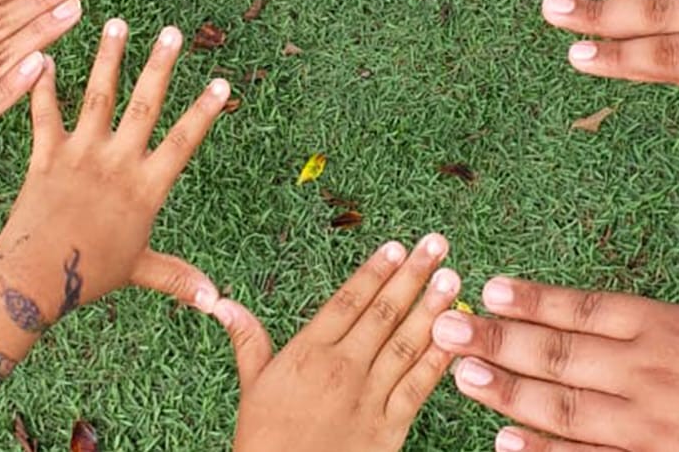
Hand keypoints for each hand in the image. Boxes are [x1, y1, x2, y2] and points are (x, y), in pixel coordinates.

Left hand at [0, 19, 232, 313]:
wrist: (35, 278)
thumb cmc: (90, 277)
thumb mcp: (141, 271)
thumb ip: (179, 278)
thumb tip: (217, 303)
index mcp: (145, 188)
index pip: (182, 142)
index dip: (203, 113)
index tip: (220, 82)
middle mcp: (116, 163)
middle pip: (144, 106)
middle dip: (159, 66)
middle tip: (171, 32)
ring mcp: (79, 155)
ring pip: (98, 97)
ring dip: (108, 59)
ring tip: (116, 23)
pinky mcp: (45, 156)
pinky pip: (44, 114)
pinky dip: (42, 86)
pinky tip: (43, 56)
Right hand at [216, 235, 461, 451]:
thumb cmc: (265, 442)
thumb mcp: (251, 387)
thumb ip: (248, 340)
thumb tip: (223, 302)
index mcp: (308, 353)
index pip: (348, 301)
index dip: (374, 271)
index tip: (396, 247)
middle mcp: (342, 368)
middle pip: (383, 313)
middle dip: (413, 276)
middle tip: (436, 246)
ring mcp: (368, 397)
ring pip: (406, 343)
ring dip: (432, 310)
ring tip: (453, 279)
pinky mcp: (389, 428)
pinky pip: (418, 386)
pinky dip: (438, 359)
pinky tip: (455, 337)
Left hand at [433, 187, 678, 451]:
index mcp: (677, 330)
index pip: (590, 308)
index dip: (536, 299)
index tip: (491, 285)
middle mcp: (654, 378)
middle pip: (560, 355)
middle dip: (498, 338)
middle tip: (443, 324)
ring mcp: (654, 431)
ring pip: (563, 408)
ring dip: (507, 390)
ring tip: (458, 371)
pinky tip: (508, 446)